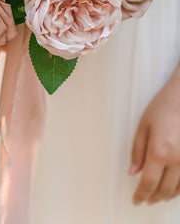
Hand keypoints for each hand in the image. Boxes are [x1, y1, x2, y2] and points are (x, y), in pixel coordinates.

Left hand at [130, 65, 179, 204]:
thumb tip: (133, 172)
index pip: (148, 183)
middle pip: (164, 189)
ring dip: (166, 195)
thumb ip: (137, 150)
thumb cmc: (163, 107)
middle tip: (145, 199)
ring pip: (178, 189)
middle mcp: (176, 160)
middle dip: (153, 197)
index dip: (141, 194)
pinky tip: (173, 188)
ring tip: (157, 196)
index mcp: (159, 152)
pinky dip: (179, 189)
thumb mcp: (143, 125)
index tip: (136, 200)